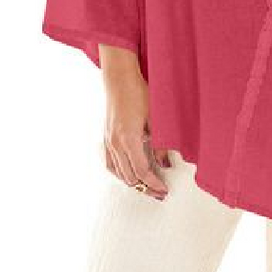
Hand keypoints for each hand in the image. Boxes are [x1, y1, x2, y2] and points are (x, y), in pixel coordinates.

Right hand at [99, 44, 171, 200]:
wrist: (119, 78)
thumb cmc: (139, 93)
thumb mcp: (155, 117)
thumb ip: (160, 143)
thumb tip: (166, 163)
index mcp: (128, 140)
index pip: (142, 172)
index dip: (154, 184)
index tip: (164, 190)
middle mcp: (115, 144)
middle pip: (129, 177)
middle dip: (145, 187)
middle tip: (159, 192)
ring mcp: (108, 141)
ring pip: (118, 172)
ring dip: (132, 182)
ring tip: (146, 186)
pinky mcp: (106, 137)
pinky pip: (110, 163)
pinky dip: (120, 173)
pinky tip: (127, 174)